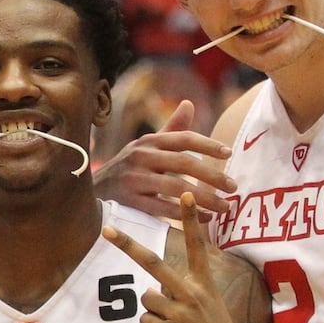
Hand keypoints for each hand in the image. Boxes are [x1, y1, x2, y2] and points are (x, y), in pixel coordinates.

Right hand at [92, 100, 235, 222]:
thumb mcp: (146, 147)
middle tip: (234, 186)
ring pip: (176, 188)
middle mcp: (140, 156)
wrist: (89, 192)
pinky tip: (204, 218)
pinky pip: (163, 208)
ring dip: (205, 198)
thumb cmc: (127, 169)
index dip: (207, 144)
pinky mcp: (129, 201)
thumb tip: (189, 104)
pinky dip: (186, 214)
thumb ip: (171, 130)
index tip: (228, 152)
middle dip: (212, 175)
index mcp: (148, 141)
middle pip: (183, 163)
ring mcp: (133, 179)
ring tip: (224, 207)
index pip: (183, 138)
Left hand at [102, 192, 260, 322]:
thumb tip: (153, 293)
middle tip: (106, 229)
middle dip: (127, 245)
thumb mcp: (212, 309)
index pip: (198, 245)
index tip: (187, 192)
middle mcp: (191, 294)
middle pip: (153, 262)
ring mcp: (178, 312)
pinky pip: (146, 321)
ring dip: (154, 311)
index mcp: (205, 285)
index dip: (191, 218)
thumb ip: (187, 294)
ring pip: (146, 298)